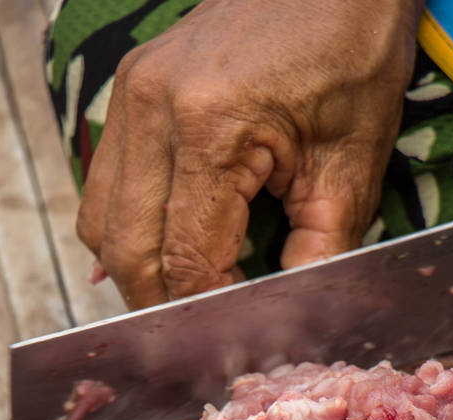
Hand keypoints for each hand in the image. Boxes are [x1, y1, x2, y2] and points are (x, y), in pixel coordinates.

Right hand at [76, 0, 423, 308]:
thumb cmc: (351, 57)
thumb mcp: (351, 167)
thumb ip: (318, 252)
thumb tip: (284, 315)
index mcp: (211, 127)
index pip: (182, 259)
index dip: (205, 309)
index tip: (234, 329)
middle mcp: (152, 108)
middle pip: (126, 252)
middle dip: (162, 304)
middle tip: (204, 326)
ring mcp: (132, 94)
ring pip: (101, 225)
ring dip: (138, 270)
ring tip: (188, 289)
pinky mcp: (130, 90)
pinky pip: (105, 185)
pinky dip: (128, 229)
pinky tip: (164, 247)